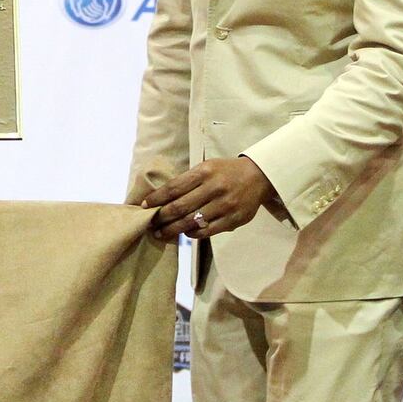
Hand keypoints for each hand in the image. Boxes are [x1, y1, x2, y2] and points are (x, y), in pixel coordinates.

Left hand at [141, 156, 276, 239]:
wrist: (258, 176)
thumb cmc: (226, 172)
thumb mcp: (207, 167)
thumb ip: (188, 181)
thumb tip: (162, 198)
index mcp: (204, 172)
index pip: (173, 187)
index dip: (156, 198)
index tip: (144, 205)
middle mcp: (214, 188)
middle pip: (180, 207)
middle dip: (161, 217)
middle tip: (150, 224)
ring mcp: (224, 205)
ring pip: (191, 222)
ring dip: (173, 229)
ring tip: (161, 233)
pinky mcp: (233, 220)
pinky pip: (207, 231)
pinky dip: (192, 234)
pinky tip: (185, 234)